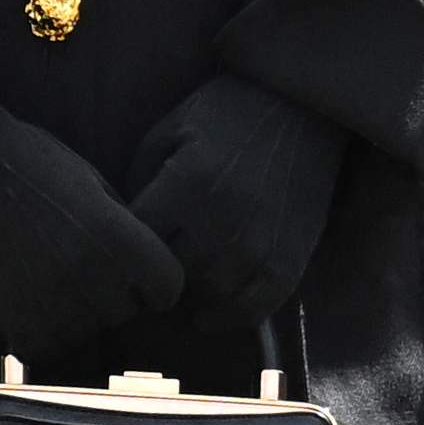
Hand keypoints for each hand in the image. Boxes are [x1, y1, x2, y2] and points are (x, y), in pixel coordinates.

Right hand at [0, 99, 182, 353]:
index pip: (167, 291)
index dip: (152, 283)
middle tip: (72, 264)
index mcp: (121, 239)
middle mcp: (94, 277)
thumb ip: (124, 226)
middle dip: (108, 295)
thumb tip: (140, 264)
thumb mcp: (92, 181)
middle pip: (125, 313)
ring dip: (73, 317)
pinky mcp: (15, 321)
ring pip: (87, 336)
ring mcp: (55, 303)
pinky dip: (39, 335)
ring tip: (43, 277)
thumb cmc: (27, 159)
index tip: (132, 273)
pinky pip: (46, 350)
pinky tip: (23, 299)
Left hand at [128, 75, 343, 325]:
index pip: (139, 240)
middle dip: (157, 273)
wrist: (301, 107)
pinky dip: (229, 317)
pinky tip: (209, 317)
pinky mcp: (290, 259)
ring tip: (180, 285)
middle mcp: (222, 221)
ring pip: (208, 294)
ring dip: (190, 294)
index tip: (122, 253)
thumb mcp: (169, 131)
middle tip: (150, 272)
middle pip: (172, 273)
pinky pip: (255, 307)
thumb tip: (123, 229)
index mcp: (187, 185)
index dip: (125, 250)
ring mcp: (259, 244)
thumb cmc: (227, 114)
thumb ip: (139, 178)